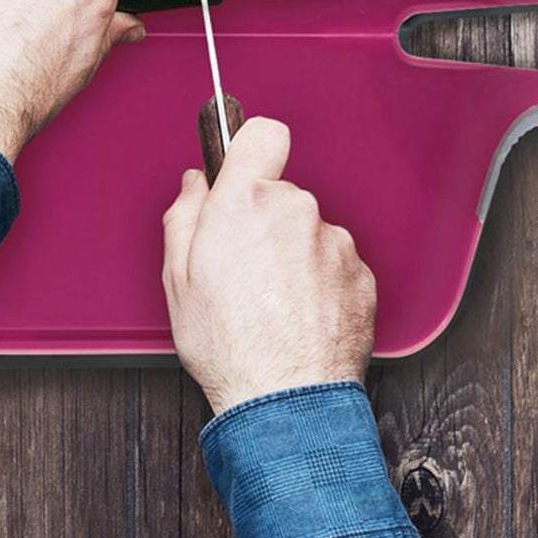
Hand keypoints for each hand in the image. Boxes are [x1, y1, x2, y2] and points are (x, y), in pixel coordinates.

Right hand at [162, 118, 376, 414]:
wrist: (286, 402)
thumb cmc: (229, 346)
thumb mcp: (176, 278)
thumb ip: (184, 214)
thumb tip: (195, 186)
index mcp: (246, 201)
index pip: (262, 134)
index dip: (251, 148)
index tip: (244, 167)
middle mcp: (296, 210)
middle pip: (280, 194)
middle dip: (264, 221)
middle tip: (244, 269)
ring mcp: (334, 242)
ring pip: (309, 232)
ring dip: (295, 256)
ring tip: (275, 305)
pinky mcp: (361, 275)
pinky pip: (335, 265)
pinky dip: (321, 284)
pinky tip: (301, 318)